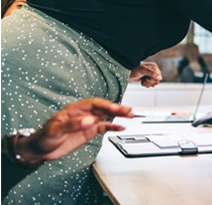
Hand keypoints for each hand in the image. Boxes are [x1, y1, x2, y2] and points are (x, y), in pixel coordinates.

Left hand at [17, 98, 133, 163]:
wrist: (40, 150)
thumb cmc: (43, 137)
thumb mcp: (55, 130)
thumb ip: (72, 124)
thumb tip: (89, 120)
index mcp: (74, 110)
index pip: (94, 103)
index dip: (105, 105)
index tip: (115, 109)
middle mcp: (83, 114)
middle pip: (103, 108)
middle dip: (116, 108)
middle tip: (128, 110)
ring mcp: (87, 123)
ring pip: (105, 116)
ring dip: (118, 115)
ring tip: (130, 115)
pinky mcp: (88, 132)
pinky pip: (103, 127)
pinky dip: (113, 126)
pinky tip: (121, 126)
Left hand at [129, 61, 161, 87]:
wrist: (126, 72)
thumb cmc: (134, 69)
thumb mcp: (143, 70)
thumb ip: (152, 73)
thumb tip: (160, 78)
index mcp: (154, 67)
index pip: (159, 76)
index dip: (153, 79)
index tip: (147, 78)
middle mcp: (153, 71)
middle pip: (156, 81)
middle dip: (150, 81)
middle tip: (145, 78)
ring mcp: (150, 75)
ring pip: (153, 83)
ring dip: (147, 83)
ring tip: (143, 80)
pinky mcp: (146, 79)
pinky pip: (149, 85)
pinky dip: (145, 84)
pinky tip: (141, 81)